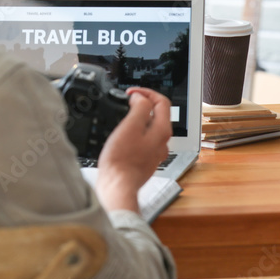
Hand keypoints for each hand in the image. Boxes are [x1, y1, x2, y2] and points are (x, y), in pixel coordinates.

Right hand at [95, 87, 171, 212]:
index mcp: (162, 130)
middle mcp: (162, 142)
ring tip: (124, 115)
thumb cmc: (122, 160)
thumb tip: (140, 98)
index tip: (131, 92)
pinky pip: (144, 139)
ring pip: (151, 127)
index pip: (162, 102)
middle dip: (143, 103)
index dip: (146, 92)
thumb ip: (139, 108)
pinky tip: (123, 134)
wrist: (118, 186)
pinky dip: (136, 131)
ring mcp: (155, 152)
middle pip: (158, 114)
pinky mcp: (145, 160)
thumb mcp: (130, 126)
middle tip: (127, 101)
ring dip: (139, 117)